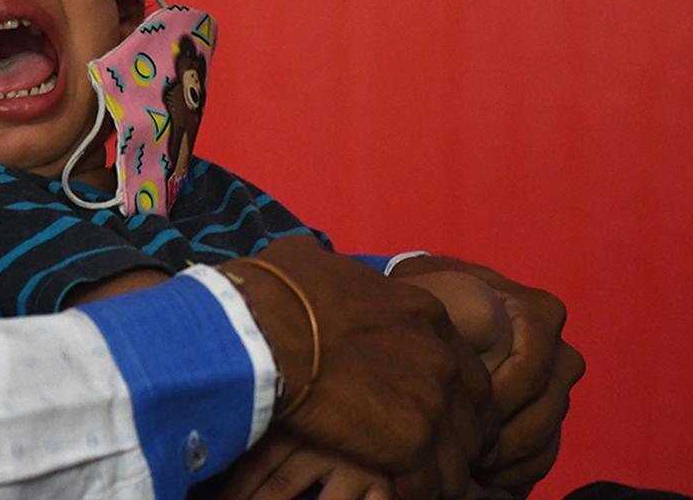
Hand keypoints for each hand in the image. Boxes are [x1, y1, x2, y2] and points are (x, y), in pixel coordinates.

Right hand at [221, 237, 496, 499]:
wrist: (265, 328)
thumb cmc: (280, 291)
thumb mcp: (316, 262)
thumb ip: (335, 273)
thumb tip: (312, 263)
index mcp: (425, 313)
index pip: (465, 366)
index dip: (450, 395)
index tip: (428, 411)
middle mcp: (440, 356)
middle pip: (474, 415)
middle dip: (455, 438)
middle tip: (426, 454)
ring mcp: (432, 400)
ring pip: (460, 458)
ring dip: (439, 473)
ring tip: (414, 482)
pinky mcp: (412, 442)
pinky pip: (433, 486)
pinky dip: (416, 493)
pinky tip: (398, 493)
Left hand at [392, 256, 585, 495]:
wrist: (432, 306)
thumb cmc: (426, 300)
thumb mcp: (435, 292)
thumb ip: (460, 310)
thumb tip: (487, 334)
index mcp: (538, 313)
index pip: (530, 372)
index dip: (496, 401)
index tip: (457, 417)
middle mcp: (558, 349)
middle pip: (545, 410)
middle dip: (501, 440)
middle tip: (461, 454)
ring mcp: (558, 386)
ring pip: (546, 438)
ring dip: (506, 461)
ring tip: (466, 467)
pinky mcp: (546, 417)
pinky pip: (544, 455)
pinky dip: (514, 472)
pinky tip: (480, 476)